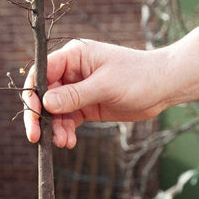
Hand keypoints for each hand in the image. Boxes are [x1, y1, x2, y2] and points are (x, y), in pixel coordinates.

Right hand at [22, 39, 165, 147]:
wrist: (164, 86)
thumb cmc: (139, 76)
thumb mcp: (106, 85)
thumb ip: (75, 95)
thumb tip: (46, 104)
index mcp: (73, 56)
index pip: (42, 72)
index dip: (33, 93)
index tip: (33, 114)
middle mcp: (72, 71)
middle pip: (44, 94)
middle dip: (40, 116)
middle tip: (37, 137)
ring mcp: (78, 89)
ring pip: (55, 111)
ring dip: (55, 128)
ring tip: (64, 142)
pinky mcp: (87, 105)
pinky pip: (68, 119)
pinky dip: (66, 131)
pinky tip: (69, 142)